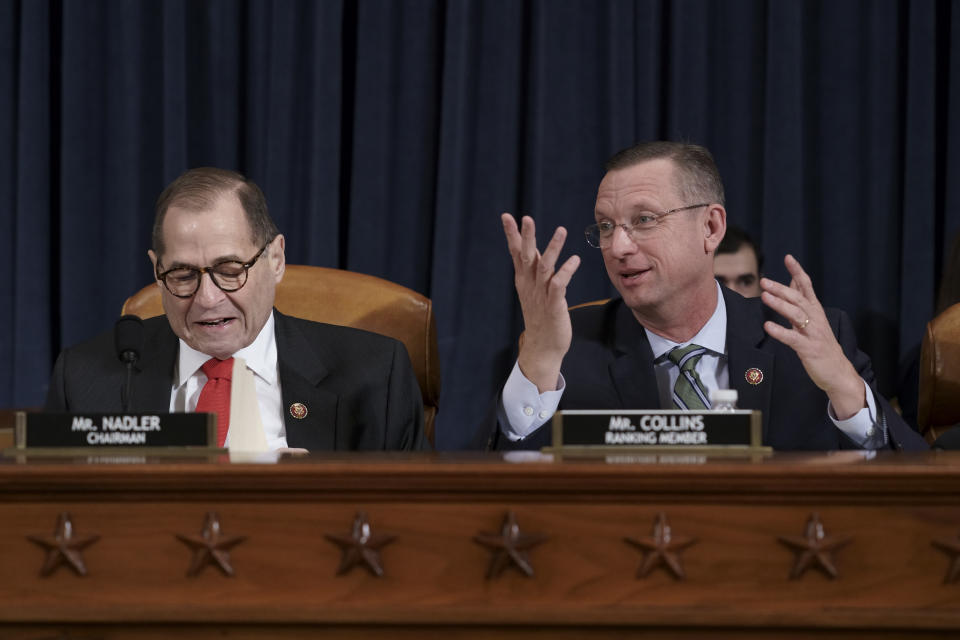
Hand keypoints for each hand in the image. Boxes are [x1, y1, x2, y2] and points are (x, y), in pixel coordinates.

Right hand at [502, 213, 580, 391]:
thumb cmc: (540, 316)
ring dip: (552, 248)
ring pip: (544, 267)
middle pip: (526, 256)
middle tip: (526, 218)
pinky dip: (566, 271)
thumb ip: (532, 269)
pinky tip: (575, 260)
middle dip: (526, 237)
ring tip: (561, 230)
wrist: (543, 346)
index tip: (507, 216)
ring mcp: (541, 295)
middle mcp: (530, 285)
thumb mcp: (532, 290)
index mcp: (523, 280)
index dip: (512, 235)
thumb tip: (531, 248)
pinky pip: (559, 285)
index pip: (516, 253)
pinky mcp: (554, 305)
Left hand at [760, 254, 864, 419]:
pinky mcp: (809, 349)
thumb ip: (802, 301)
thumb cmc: (821, 344)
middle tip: (764, 281)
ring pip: (796, 315)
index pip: (806, 286)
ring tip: (765, 296)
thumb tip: (793, 282)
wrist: (838, 371)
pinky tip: (768, 326)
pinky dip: (780, 331)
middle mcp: (816, 318)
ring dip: (780, 304)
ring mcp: (813, 333)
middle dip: (781, 288)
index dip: (798, 272)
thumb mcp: (812, 320)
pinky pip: (793, 338)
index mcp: (815, 310)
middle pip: (798, 298)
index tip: (788, 257)